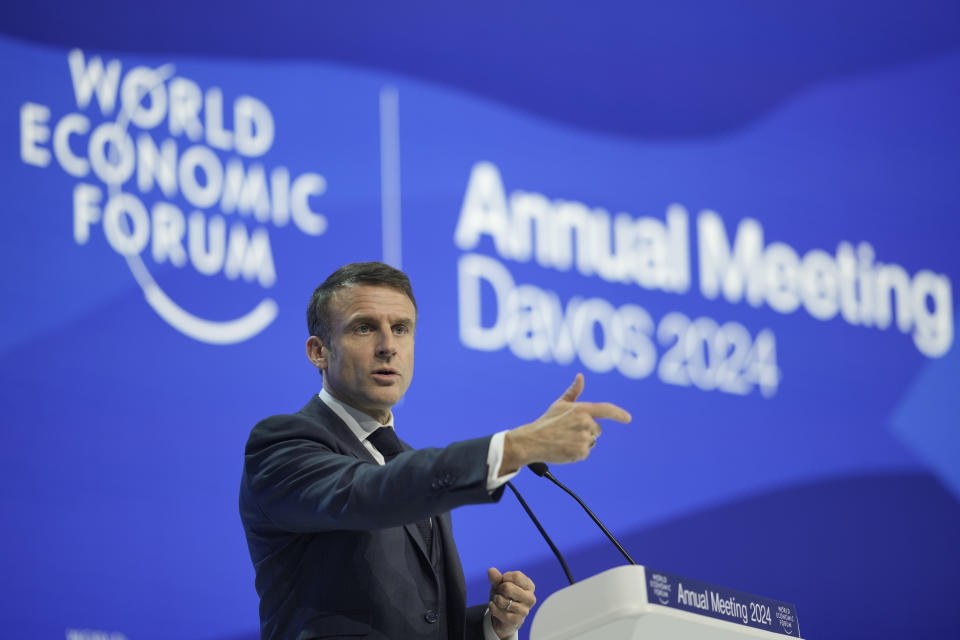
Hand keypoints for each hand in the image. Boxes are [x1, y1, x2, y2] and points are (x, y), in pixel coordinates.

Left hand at [487, 567, 535, 638]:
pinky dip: (492, 607)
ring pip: (501, 601)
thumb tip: (491, 570)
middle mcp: (530, 598)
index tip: (504, 582)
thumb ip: (496, 577)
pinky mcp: (516, 620)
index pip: (516, 576)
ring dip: (495, 599)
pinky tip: (495, 607)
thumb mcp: (500, 584)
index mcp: (530, 586)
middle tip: (500, 592)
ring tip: (499, 600)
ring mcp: (525, 610)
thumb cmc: (504, 596)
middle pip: (508, 588)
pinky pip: (498, 611)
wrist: (504, 616)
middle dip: (499, 589)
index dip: (505, 578)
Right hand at [500, 374, 630, 472]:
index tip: (628, 418)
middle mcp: (585, 423)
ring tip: (565, 440)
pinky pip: (586, 453)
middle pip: (597, 429)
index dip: (618, 414)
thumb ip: (574, 391)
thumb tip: (580, 376)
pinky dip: (577, 452)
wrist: (533, 441)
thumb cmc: (547, 421)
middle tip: (569, 431)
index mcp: (581, 409)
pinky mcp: (581, 452)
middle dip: (587, 431)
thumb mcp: (560, 404)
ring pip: (592, 441)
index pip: (605, 410)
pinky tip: (565, 448)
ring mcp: (584, 438)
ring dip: (581, 442)